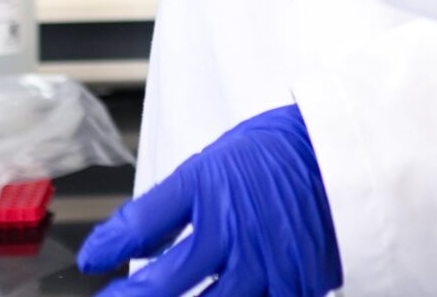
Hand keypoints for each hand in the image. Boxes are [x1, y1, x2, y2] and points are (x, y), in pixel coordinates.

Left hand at [77, 105, 339, 296]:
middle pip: (165, 285)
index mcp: (212, 192)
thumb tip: (106, 247)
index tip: (89, 263)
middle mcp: (235, 234)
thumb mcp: (211, 166)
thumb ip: (160, 211)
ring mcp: (267, 266)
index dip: (107, 248)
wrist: (347, 154)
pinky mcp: (297, 287)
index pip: (141, 227)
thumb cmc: (278, 154)